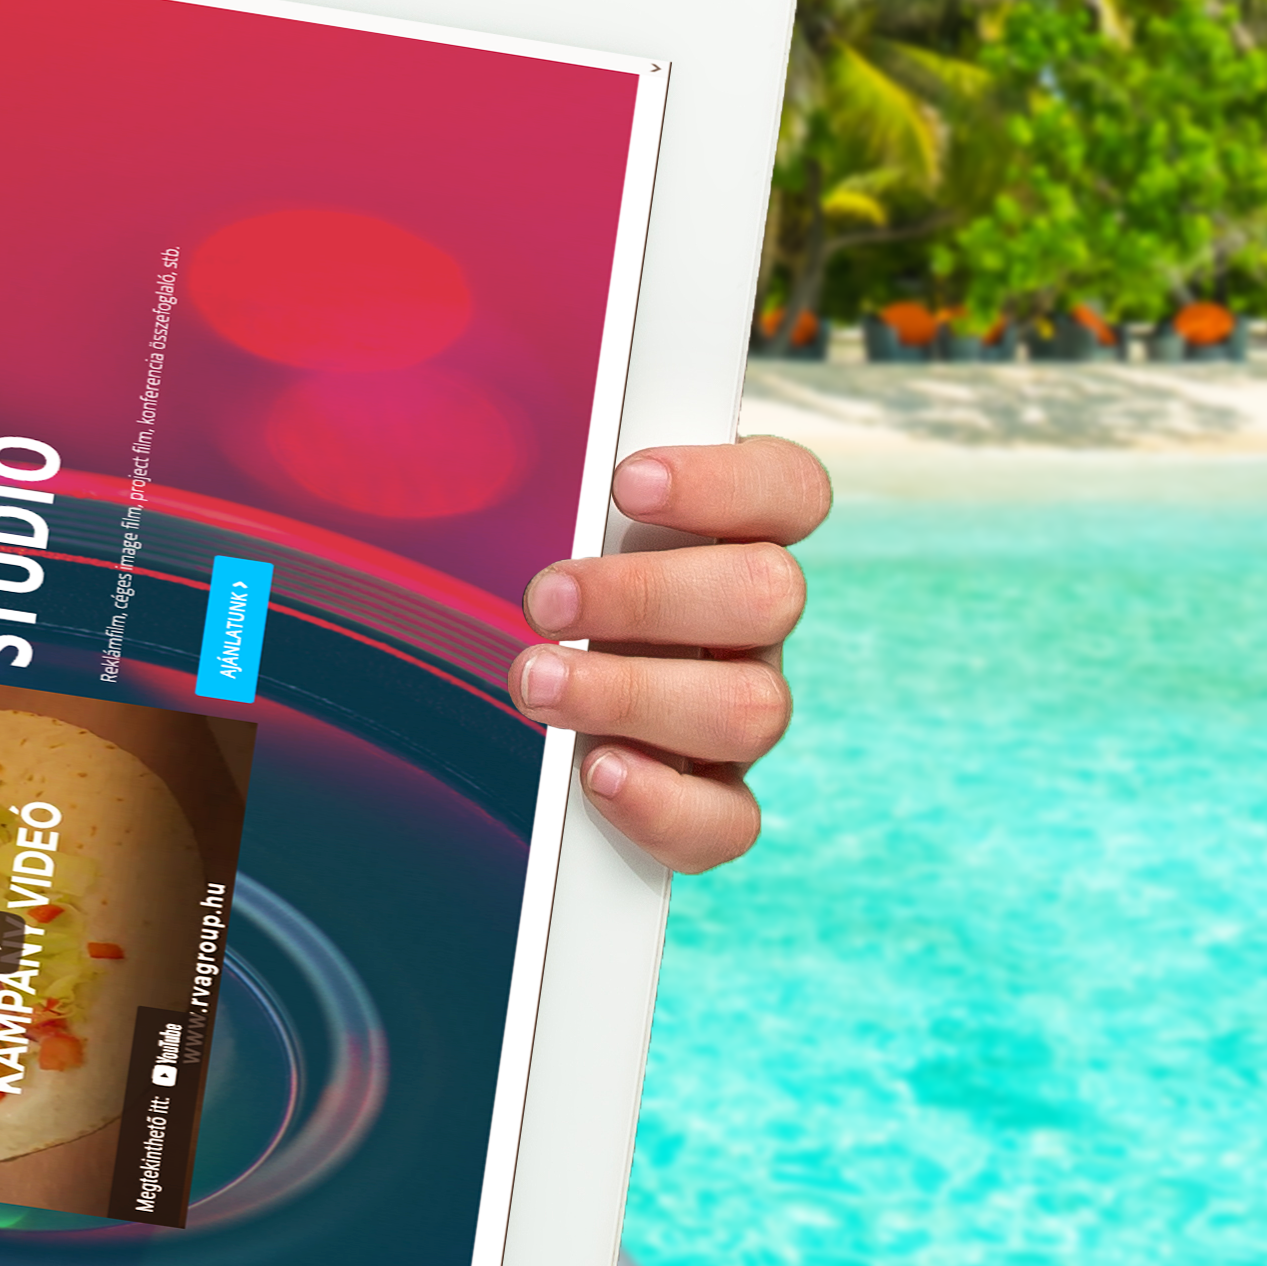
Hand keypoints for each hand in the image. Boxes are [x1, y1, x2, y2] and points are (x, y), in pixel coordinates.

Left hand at [506, 436, 830, 872]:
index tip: (627, 483)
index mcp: (735, 536)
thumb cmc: (555, 591)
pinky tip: (596, 773)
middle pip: (771, 594)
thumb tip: (478, 445)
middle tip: (545, 599)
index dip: (725, 482)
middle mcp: (753, 624)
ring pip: (752, 708)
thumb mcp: (550, 522)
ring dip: (631, 694)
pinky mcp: (718, 798)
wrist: (544, 692)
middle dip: (646, 595)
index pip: (789, 489)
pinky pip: (730, 820)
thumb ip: (557, 485)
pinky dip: (662, 802)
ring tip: (536, 683)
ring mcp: (742, 710)